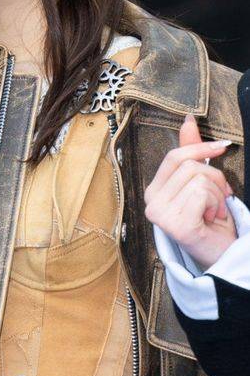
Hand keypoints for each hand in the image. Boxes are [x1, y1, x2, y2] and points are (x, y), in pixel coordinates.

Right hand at [144, 114, 235, 269]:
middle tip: (220, 197)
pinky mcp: (175, 225)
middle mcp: (151, 202)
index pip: (174, 157)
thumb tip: (188, 120)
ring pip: (197, 179)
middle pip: (189, 166)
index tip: (223, 145)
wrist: (220, 255)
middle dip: (215, 178)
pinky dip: (215, 204)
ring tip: (215, 211)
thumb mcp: (201, 181)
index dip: (200, 147)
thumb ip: (192, 152)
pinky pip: (201, 193)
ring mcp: (160, 215)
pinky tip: (212, 219)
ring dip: (217, 194)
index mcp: (154, 190)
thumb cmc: (210, 219)